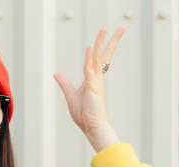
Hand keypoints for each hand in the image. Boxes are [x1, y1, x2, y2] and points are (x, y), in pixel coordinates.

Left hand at [53, 27, 124, 143]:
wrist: (92, 128)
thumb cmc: (85, 115)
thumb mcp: (71, 96)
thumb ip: (65, 83)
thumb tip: (56, 73)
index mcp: (94, 79)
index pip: (99, 59)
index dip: (103, 46)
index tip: (107, 35)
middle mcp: (97, 78)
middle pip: (104, 54)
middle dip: (112, 40)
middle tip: (122, 27)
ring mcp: (95, 82)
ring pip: (97, 57)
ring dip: (100, 42)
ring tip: (104, 29)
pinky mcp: (92, 87)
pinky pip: (89, 69)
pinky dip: (89, 57)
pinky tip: (89, 47)